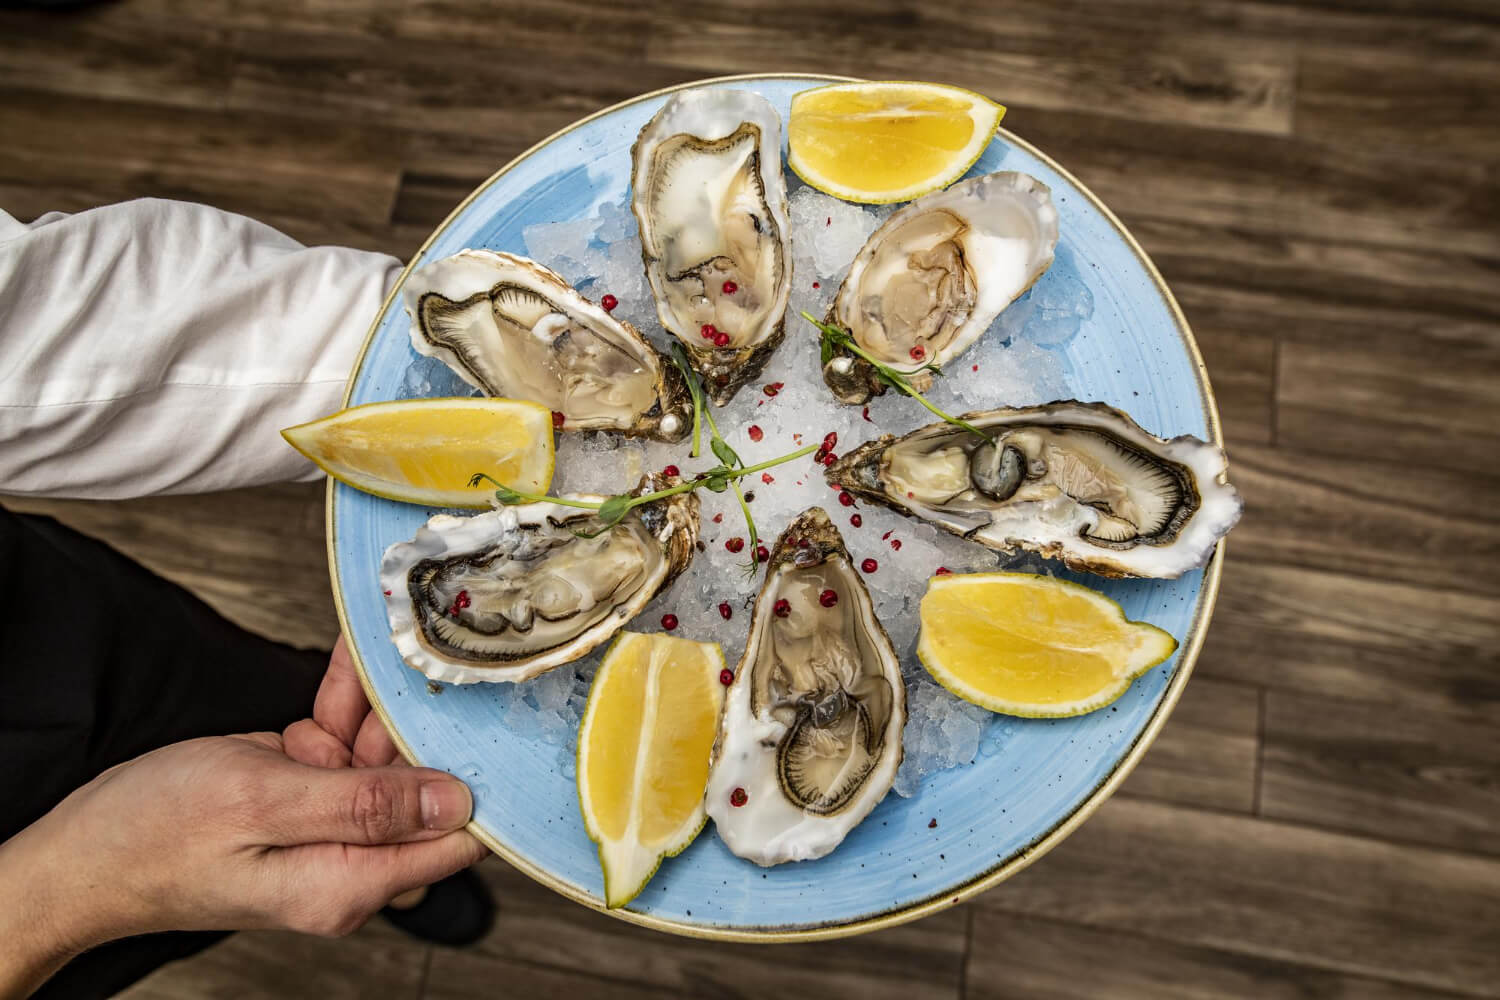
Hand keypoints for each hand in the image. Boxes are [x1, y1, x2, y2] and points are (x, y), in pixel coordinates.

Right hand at [0, 640, 484, 995]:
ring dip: (369, 710)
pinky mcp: (304, 799)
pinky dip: (339, 711)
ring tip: (361, 662)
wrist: (83, 846)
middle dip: (408, 726)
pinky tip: (340, 674)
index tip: (474, 716)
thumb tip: (458, 805)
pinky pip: (342, 748)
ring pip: (380, 756)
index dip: (472, 777)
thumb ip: (364, 806)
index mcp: (348, 883)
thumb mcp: (263, 803)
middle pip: (420, 787)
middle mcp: (347, 861)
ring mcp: (326, 828)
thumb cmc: (154, 834)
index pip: (455, 840)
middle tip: (398, 669)